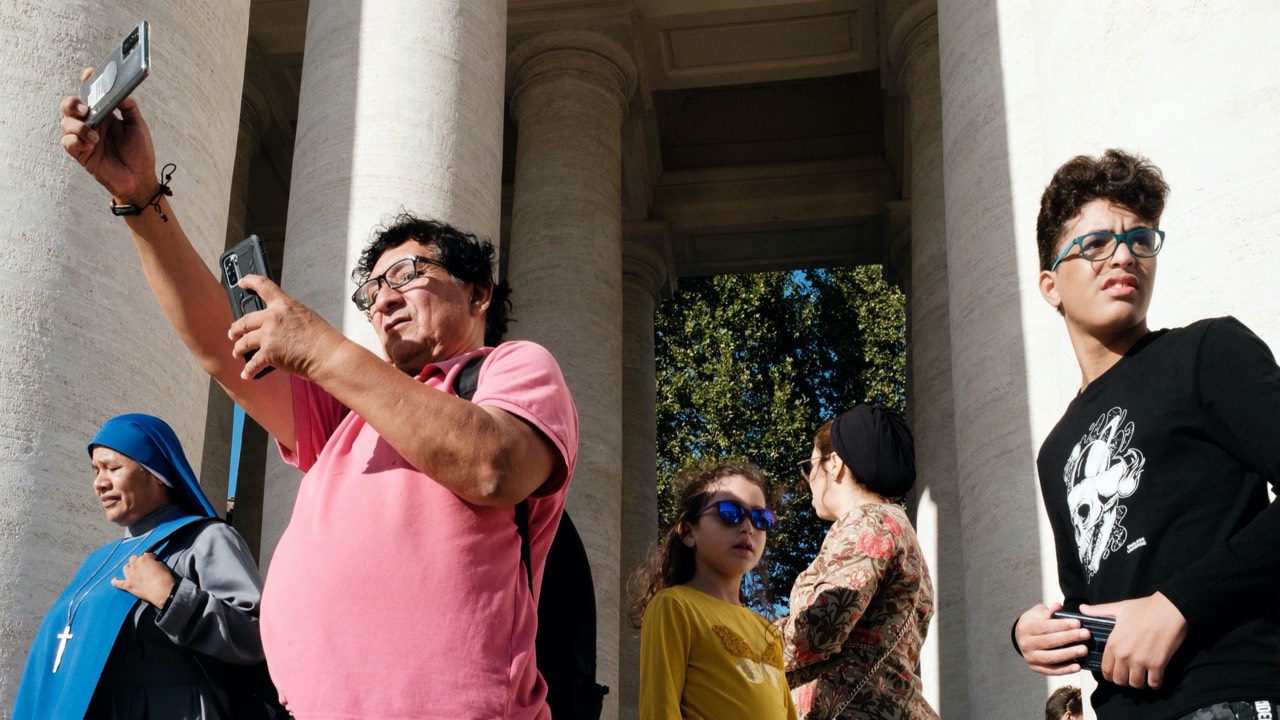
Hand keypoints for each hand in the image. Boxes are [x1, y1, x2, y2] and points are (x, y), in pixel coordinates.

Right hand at [59, 67, 158, 205]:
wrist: (140, 179)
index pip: (90, 93)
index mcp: (105, 113)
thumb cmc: (140, 152)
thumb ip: (130, 108)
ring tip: (94, 136)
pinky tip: (89, 145)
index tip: (89, 74)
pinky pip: (67, 142)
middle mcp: (92, 123)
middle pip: (70, 105)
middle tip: (85, 109)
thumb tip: (121, 93)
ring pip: (66, 123)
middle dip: (72, 103)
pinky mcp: (80, 153)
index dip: (87, 82)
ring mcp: (83, 137)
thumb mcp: (139, 127)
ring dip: (77, 126)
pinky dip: (75, 141)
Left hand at [110, 552, 175, 606]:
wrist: (161, 590)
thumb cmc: (164, 577)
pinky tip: (114, 580)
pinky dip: (115, 582)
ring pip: (125, 568)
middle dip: (138, 560)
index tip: (153, 560)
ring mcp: (130, 575)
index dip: (150, 557)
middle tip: (143, 565)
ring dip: (129, 568)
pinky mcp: (127, 585)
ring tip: (133, 571)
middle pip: (133, 558)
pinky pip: (118, 583)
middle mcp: (135, 565)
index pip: (146, 555)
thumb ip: (154, 563)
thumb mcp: (161, 565)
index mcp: (144, 559)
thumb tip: (151, 564)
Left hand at [229, 274, 348, 380]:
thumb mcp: (305, 316)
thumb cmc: (323, 338)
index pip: (263, 286)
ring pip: (244, 341)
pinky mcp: (268, 353)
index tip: (242, 282)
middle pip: (245, 320)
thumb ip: (288, 316)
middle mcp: (273, 317)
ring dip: (238, 348)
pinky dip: (249, 370)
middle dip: (236, 328)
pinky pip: (252, 363)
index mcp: (284, 304)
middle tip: (233, 332)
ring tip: (237, 352)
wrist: (327, 355)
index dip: (249, 281)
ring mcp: (268, 335)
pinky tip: (247, 374)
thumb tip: (277, 325)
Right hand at [1014, 601, 1091, 674]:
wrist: (1021, 638)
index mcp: (1026, 627)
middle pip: (1049, 641)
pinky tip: (1078, 666)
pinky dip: (1065, 670)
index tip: (1077, 623)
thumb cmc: (1035, 622)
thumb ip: (1048, 611)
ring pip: (1050, 657)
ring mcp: (1030, 657)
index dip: (1061, 625)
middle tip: (1086, 634)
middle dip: (1069, 637)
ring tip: (1084, 650)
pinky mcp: (1036, 668)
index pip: (1045, 627)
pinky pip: (1051, 670)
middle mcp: (1025, 643)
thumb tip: (1057, 606)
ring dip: (1068, 654)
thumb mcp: (1038, 613)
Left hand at [1082, 592, 1187, 688]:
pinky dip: (1154, 683)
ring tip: (1141, 675)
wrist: (1169, 609)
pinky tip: (1155, 677)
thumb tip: (1082, 608)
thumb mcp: (1118, 608)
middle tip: (1128, 674)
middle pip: (1119, 680)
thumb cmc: (1144, 608)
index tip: (1115, 672)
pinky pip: (1154, 683)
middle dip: (1123, 679)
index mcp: (1113, 644)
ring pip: (1136, 684)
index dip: (1109, 674)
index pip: (1106, 669)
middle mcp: (1125, 655)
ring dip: (1138, 682)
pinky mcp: (1158, 664)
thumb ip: (1098, 611)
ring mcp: (1141, 661)